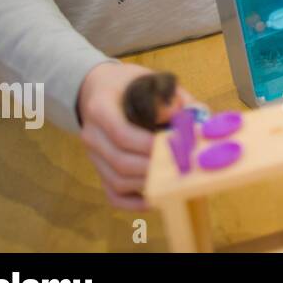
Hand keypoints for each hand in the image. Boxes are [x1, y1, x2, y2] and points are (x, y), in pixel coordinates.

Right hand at [77, 62, 195, 209]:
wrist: (99, 90)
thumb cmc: (130, 85)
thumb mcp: (150, 80)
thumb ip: (171, 97)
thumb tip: (191, 119)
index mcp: (101, 108)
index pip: (121, 133)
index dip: (147, 144)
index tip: (173, 146)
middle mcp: (92, 135)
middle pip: (120, 161)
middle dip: (153, 167)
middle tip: (182, 166)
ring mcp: (94, 156)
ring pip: (117, 181)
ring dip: (148, 184)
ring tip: (175, 178)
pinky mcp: (101, 170)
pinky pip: (113, 194)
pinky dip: (134, 202)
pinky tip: (157, 197)